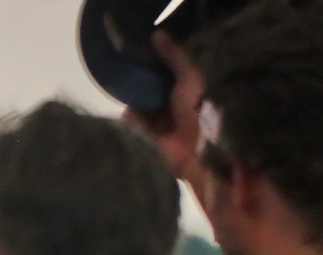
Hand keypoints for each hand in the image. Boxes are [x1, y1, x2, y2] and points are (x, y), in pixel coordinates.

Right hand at [123, 32, 204, 182]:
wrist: (197, 151)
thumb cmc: (200, 109)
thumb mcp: (190, 77)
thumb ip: (175, 56)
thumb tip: (156, 34)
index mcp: (190, 93)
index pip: (171, 74)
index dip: (159, 63)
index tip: (145, 51)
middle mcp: (176, 107)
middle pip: (155, 90)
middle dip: (144, 81)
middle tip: (129, 66)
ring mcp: (162, 124)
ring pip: (142, 105)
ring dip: (135, 98)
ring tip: (122, 83)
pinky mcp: (149, 138)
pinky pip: (134, 124)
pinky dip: (130, 117)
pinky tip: (124, 106)